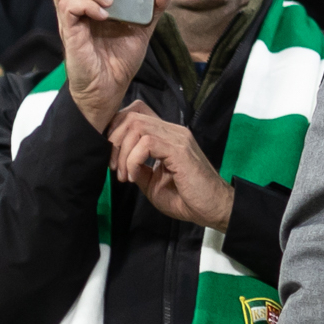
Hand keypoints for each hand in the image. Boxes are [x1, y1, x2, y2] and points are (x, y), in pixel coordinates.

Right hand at [51, 0, 162, 133]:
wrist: (110, 89)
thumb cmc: (119, 58)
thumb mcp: (143, 27)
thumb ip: (154, 4)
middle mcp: (73, 6)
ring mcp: (69, 19)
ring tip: (110, 0)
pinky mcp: (70, 33)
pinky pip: (68, 8)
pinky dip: (87, 4)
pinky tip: (104, 14)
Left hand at [107, 103, 233, 229]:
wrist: (212, 209)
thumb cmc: (187, 199)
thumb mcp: (153, 183)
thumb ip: (138, 168)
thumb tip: (119, 163)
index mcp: (168, 136)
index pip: (136, 114)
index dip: (116, 130)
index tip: (111, 157)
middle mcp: (173, 131)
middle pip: (132, 116)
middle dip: (114, 141)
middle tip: (113, 167)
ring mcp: (178, 138)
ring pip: (137, 126)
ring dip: (122, 152)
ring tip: (123, 175)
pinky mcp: (180, 150)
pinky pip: (146, 143)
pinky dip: (132, 160)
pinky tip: (132, 176)